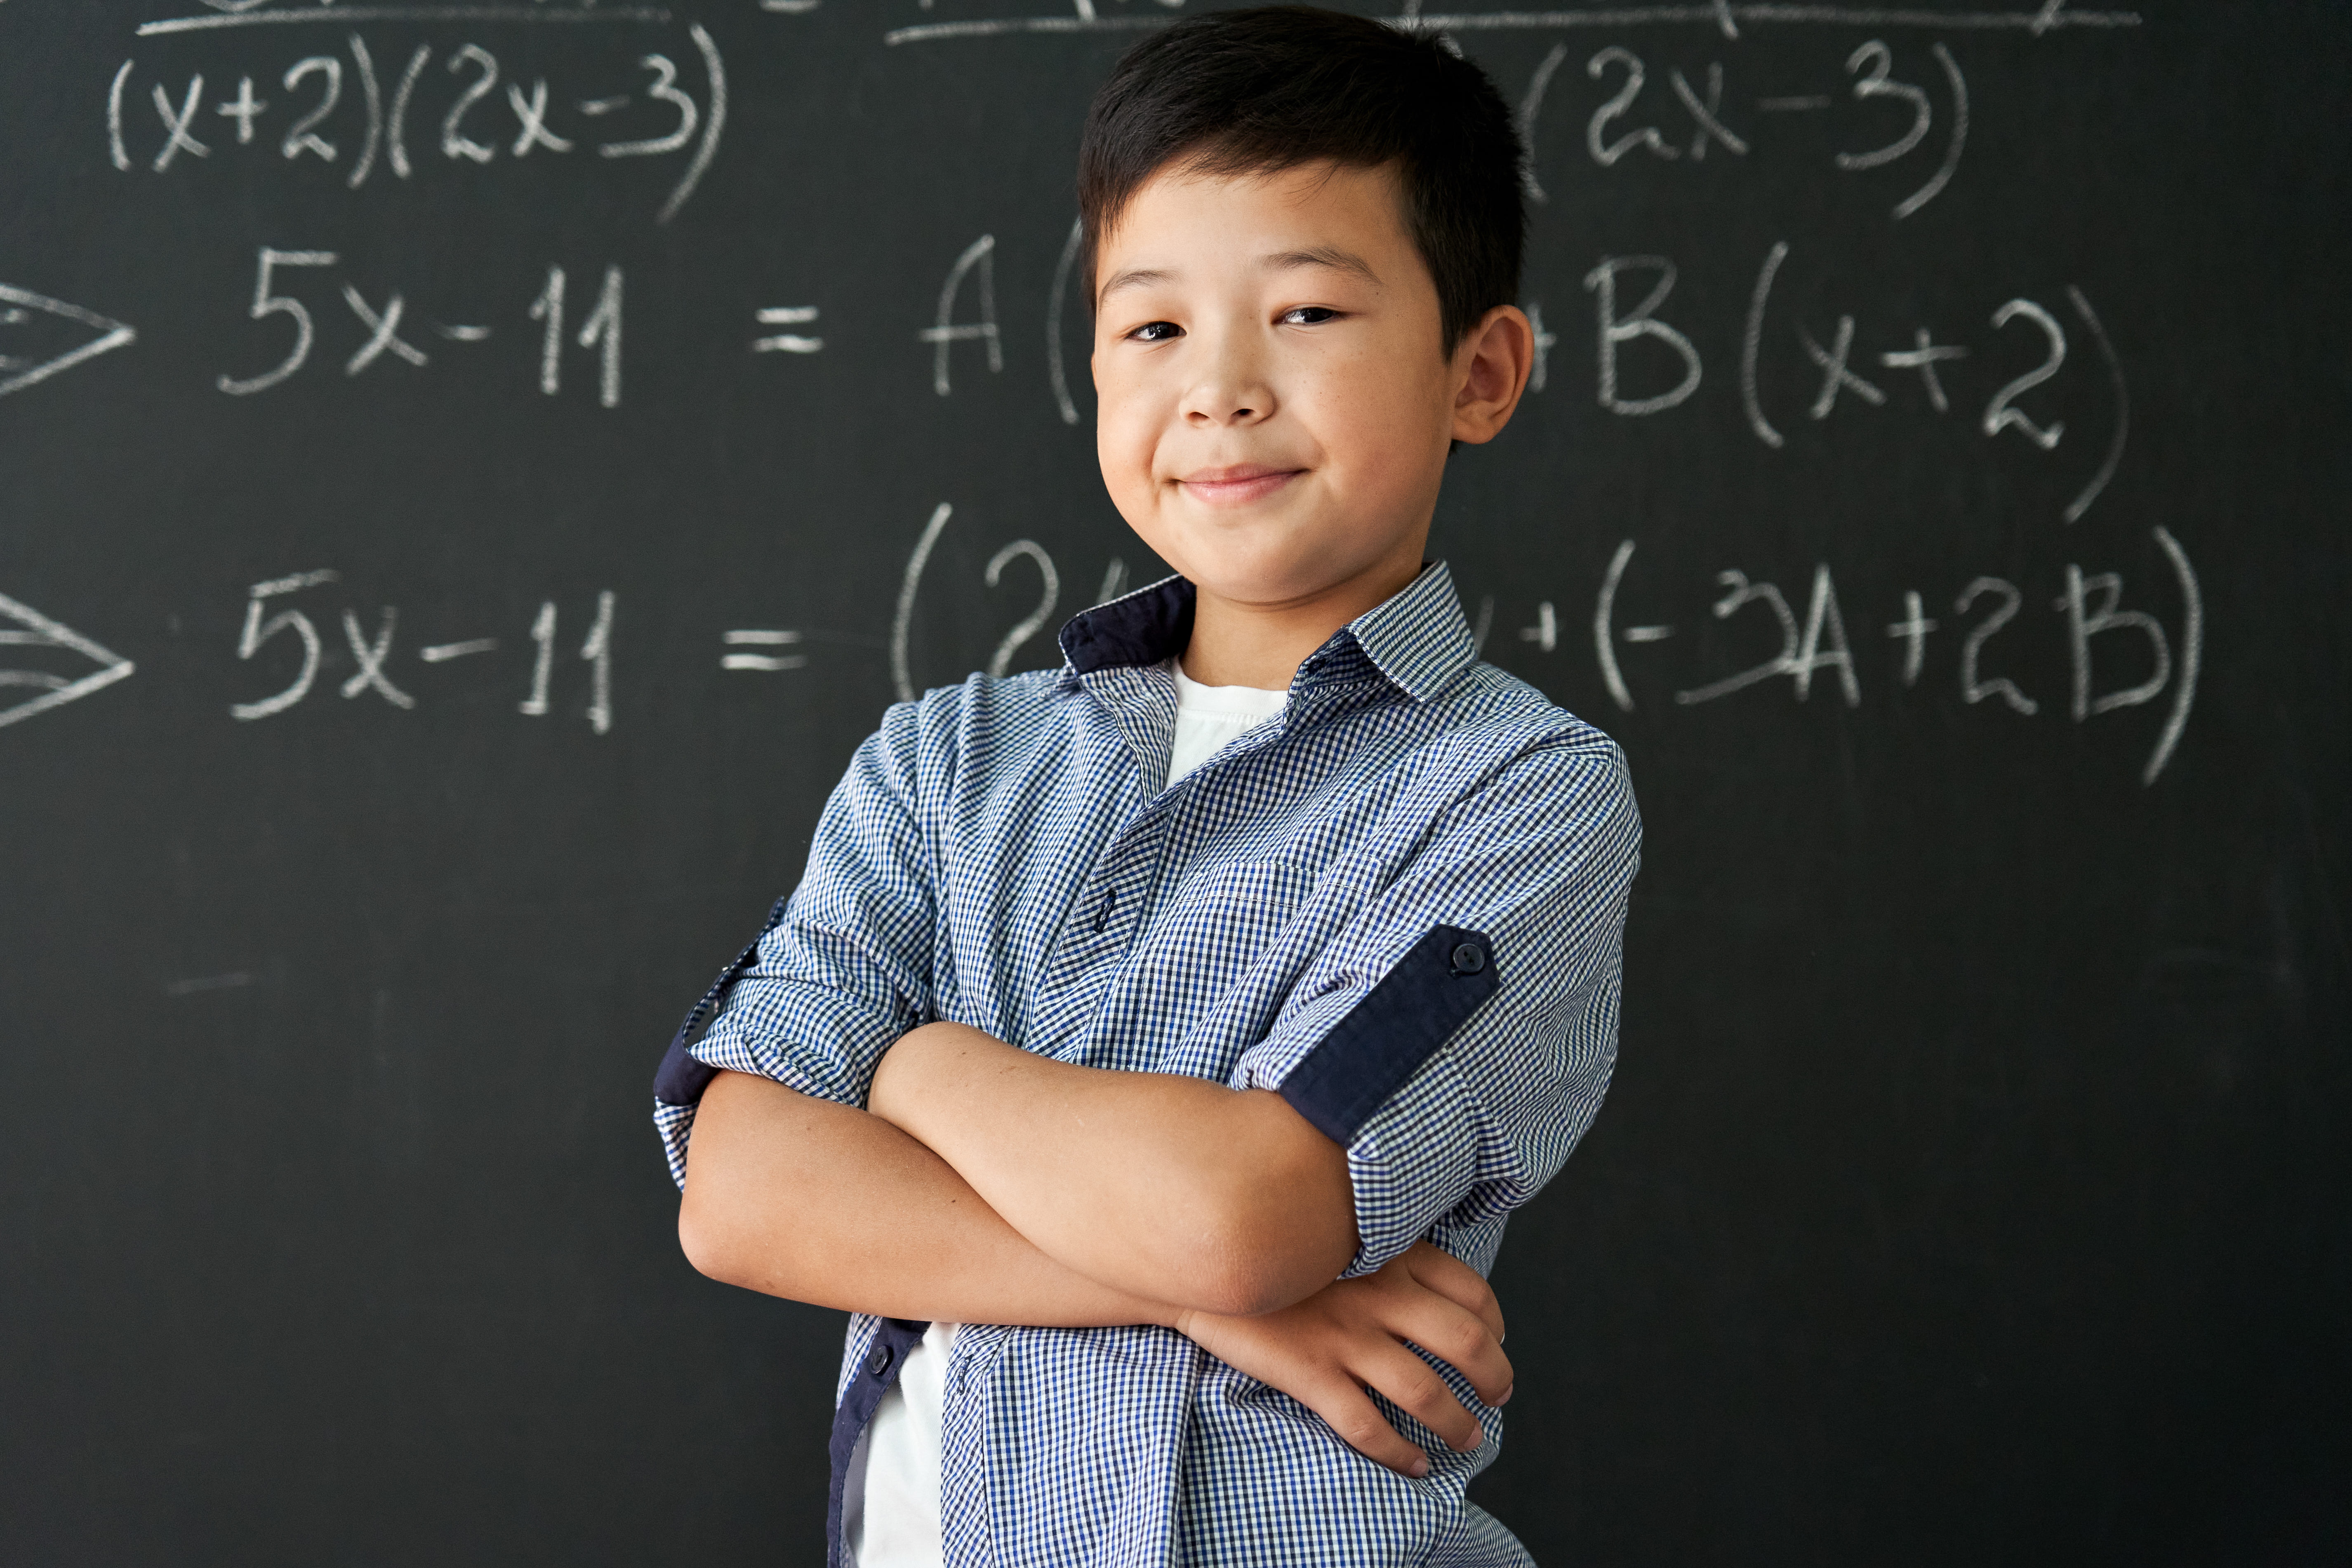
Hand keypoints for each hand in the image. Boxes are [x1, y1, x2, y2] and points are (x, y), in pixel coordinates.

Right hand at [1172, 1241, 1511, 1477]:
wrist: (1204, 1251)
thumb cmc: (1277, 1238)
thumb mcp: (1340, 1223)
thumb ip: (1382, 1241)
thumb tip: (1424, 1271)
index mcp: (1391, 1253)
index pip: (1471, 1291)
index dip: (1494, 1323)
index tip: (1495, 1341)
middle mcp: (1379, 1294)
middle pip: (1465, 1343)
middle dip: (1494, 1378)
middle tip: (1499, 1396)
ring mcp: (1345, 1336)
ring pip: (1425, 1392)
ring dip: (1458, 1423)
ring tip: (1469, 1438)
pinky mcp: (1311, 1371)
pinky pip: (1368, 1425)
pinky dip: (1400, 1453)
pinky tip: (1415, 1464)